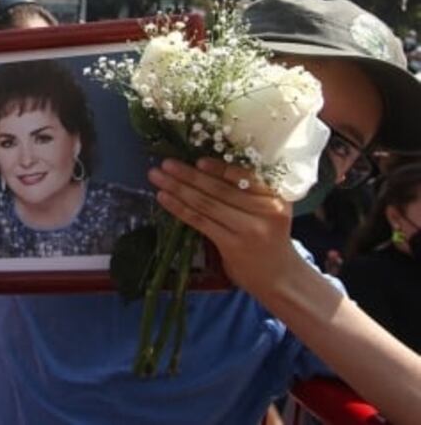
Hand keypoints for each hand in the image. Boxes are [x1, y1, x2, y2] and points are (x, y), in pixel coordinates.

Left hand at [148, 157, 303, 297]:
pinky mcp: (232, 244)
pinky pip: (200, 221)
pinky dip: (179, 208)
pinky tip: (164, 198)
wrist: (281, 278)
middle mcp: (265, 210)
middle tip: (165, 163)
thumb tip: (205, 169)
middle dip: (189, 174)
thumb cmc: (269, 238)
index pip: (244, 177)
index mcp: (275, 196)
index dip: (219, 168)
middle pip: (220, 189)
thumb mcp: (269, 211)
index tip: (198, 160)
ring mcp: (249, 228)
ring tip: (156, 177)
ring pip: (207, 203)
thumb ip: (248, 192)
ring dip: (178, 188)